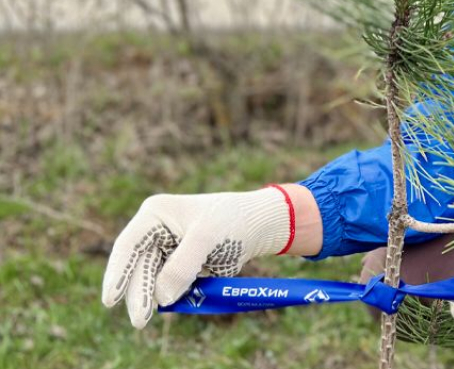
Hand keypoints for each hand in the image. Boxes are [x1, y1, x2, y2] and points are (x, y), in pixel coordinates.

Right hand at [102, 186, 292, 328]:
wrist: (260, 224)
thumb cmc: (232, 220)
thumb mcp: (207, 237)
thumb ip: (181, 266)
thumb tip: (161, 298)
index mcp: (155, 214)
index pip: (128, 246)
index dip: (117, 273)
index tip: (111, 299)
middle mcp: (156, 231)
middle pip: (138, 268)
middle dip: (138, 294)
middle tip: (140, 321)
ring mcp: (167, 249)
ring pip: (151, 281)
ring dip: (154, 298)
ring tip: (156, 314)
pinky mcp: (180, 265)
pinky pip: (169, 286)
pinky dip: (171, 296)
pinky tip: (175, 304)